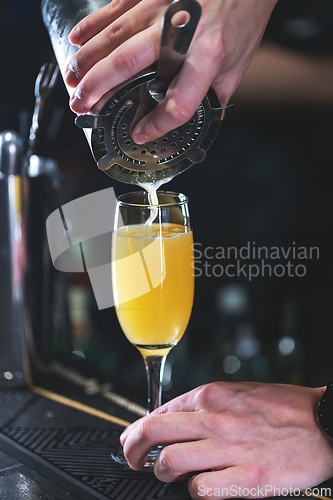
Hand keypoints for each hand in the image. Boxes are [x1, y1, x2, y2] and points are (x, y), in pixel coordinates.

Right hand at [65, 0, 277, 142]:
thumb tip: (196, 122)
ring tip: (72, 83)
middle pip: (128, 63)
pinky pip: (113, 8)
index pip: (178, 101)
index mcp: (208, 55)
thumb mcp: (237, 65)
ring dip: (87, 61)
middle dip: (98, 89)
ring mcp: (161, 6)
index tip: (141, 134)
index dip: (158, 123)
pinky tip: (75, 41)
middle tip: (81, 106)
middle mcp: (179, 30)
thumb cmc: (243, 16)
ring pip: (113, 36)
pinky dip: (91, 26)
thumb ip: (213, 95)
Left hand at [120, 382, 332, 498]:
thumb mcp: (238, 392)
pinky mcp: (245, 478)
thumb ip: (206, 405)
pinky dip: (192, 490)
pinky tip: (198, 487)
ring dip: (161, 471)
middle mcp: (215, 418)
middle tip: (131, 457)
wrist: (323, 423)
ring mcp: (228, 449)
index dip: (139, 427)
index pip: (160, 411)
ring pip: (170, 461)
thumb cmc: (282, 407)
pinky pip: (200, 489)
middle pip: (154, 432)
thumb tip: (176, 418)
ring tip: (165, 474)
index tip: (133, 438)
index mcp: (212, 396)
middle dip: (133, 447)